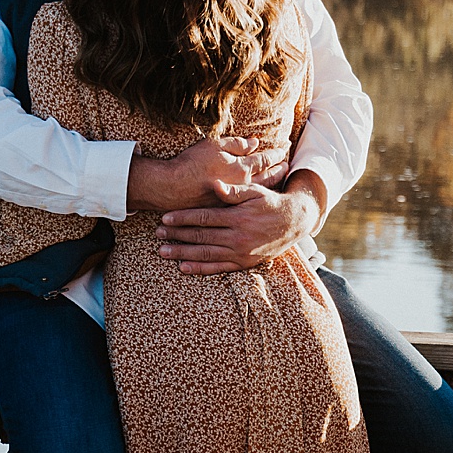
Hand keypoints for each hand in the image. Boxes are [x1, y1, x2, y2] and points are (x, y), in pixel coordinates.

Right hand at [127, 134, 288, 213]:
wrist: (172, 188)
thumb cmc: (192, 164)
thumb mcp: (214, 146)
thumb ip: (236, 144)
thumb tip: (254, 142)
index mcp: (241, 169)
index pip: (265, 160)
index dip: (276, 154)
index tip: (284, 150)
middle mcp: (243, 186)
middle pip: (268, 179)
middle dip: (279, 171)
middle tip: (287, 167)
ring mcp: (236, 200)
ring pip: (261, 193)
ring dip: (272, 185)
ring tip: (279, 180)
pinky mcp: (226, 209)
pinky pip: (248, 203)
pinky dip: (258, 198)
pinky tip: (260, 197)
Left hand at [155, 169, 326, 273]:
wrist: (294, 223)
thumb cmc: (271, 203)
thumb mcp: (256, 192)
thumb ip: (234, 191)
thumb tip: (214, 184)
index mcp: (238, 217)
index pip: (204, 218)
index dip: (183, 218)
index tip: (165, 218)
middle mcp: (238, 237)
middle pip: (200, 236)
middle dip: (177, 235)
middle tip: (157, 234)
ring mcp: (240, 252)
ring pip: (206, 254)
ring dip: (183, 253)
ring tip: (163, 251)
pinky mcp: (244, 263)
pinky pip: (219, 268)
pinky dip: (200, 269)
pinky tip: (184, 267)